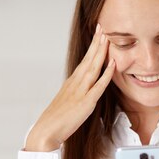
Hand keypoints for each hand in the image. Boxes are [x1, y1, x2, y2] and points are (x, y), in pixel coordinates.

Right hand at [24, 24, 114, 151]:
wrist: (46, 131)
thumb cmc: (56, 119)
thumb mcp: (68, 101)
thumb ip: (77, 93)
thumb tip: (85, 89)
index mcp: (72, 82)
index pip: (85, 60)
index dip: (92, 46)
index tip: (98, 33)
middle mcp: (76, 83)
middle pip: (88, 59)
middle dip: (96, 42)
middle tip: (103, 27)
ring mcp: (80, 92)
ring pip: (93, 67)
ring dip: (101, 52)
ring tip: (107, 38)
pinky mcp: (85, 103)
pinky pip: (98, 86)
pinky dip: (106, 74)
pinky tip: (113, 65)